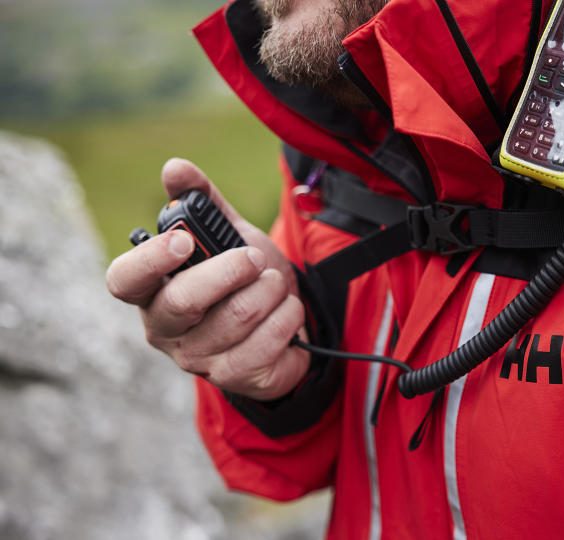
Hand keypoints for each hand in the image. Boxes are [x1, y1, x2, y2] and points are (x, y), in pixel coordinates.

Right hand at [106, 158, 308, 399]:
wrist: (284, 324)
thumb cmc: (244, 279)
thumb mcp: (227, 236)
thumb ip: (203, 202)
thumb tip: (174, 168)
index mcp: (152, 291)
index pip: (125, 281)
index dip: (150, 261)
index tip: (183, 240)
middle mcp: (166, 330)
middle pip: (185, 302)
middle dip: (231, 270)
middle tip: (256, 258)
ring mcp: (199, 360)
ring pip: (239, 316)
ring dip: (271, 290)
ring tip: (276, 284)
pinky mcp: (235, 378)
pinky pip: (268, 341)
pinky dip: (288, 315)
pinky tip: (286, 311)